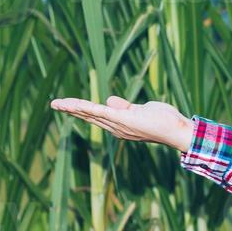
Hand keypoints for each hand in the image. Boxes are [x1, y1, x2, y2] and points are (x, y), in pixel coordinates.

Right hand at [50, 95, 195, 151]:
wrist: (177, 130)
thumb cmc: (164, 120)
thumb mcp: (141, 109)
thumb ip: (125, 106)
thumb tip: (108, 100)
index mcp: (119, 124)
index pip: (95, 115)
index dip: (80, 109)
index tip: (65, 104)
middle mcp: (116, 128)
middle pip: (89, 116)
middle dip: (71, 109)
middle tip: (54, 104)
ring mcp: (119, 125)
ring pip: (92, 114)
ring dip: (74, 108)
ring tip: (58, 104)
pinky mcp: (124, 120)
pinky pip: (102, 113)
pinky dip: (88, 108)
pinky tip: (76, 105)